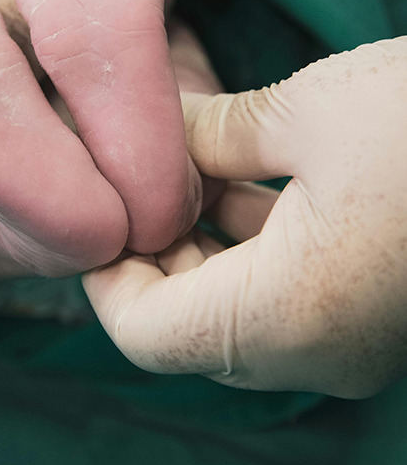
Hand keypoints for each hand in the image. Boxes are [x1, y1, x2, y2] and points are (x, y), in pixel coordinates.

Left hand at [84, 37, 406, 397]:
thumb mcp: (309, 113)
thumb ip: (215, 131)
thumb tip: (161, 126)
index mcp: (287, 315)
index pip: (143, 332)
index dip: (103, 275)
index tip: (97, 213)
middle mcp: (313, 351)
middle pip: (182, 322)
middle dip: (150, 251)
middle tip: (134, 180)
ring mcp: (346, 342)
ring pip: (228, 309)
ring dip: (197, 244)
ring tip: (184, 170)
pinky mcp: (368, 316)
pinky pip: (276, 297)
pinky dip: (244, 246)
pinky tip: (238, 181)